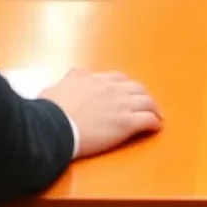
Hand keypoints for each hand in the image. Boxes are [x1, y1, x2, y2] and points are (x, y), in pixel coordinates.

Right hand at [39, 69, 162, 158]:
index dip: (124, 86)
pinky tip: (156, 126)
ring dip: (153, 107)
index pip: (117, 79)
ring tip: (156, 114)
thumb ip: (65, 83)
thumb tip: (65, 83)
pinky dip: (154, 122)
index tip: (126, 93)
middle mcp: (111, 88)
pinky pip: (147, 120)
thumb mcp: (54, 89)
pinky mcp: (126, 123)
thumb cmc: (50, 111)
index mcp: (94, 79)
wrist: (55, 127)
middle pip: (136, 87)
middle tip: (144, 104)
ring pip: (146, 101)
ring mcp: (121, 104)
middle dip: (142, 95)